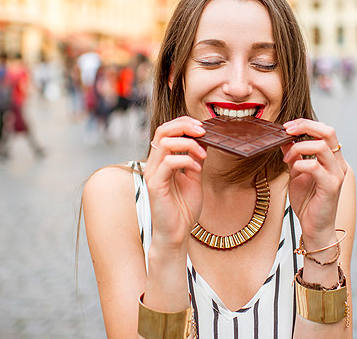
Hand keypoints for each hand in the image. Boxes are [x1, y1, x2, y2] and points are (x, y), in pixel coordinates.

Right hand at [143, 116, 206, 250]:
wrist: (177, 233)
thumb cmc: (183, 208)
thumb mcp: (194, 177)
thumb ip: (195, 158)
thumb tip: (204, 140)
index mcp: (162, 160)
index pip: (167, 130)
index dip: (184, 123)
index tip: (202, 127)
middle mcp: (154, 163)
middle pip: (162, 130)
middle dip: (184, 125)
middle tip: (202, 131)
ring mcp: (152, 173)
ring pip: (164, 142)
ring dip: (188, 143)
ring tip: (202, 154)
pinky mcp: (154, 185)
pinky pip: (168, 163)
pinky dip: (186, 160)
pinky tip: (196, 169)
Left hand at [281, 119, 346, 243]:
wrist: (315, 228)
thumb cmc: (308, 202)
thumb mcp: (296, 173)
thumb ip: (294, 156)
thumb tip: (284, 138)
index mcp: (332, 159)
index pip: (325, 130)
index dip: (306, 123)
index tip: (287, 127)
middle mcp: (338, 164)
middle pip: (328, 132)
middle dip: (305, 126)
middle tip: (287, 130)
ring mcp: (337, 174)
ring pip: (322, 146)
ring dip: (299, 147)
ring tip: (287, 158)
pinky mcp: (331, 186)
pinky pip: (315, 166)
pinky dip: (301, 164)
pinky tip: (293, 170)